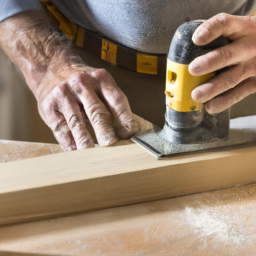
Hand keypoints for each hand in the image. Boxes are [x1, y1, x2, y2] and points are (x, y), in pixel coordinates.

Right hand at [0, 11, 151, 150]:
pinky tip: (77, 153)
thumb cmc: (83, 83)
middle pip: (97, 112)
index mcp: (100, 79)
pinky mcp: (49, 107)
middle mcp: (82, 84)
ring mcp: (63, 95)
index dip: (125, 119)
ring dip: (86, 141)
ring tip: (94, 156)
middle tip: (113, 147)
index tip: (130, 134)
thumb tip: (135, 128)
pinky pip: (61, 129)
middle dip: (106, 132)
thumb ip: (116, 106)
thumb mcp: (101, 86)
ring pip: (77, 123)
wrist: (51, 68)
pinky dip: (70, 144)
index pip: (116, 101)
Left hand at [189, 13, 255, 113]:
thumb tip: (188, 48)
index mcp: (244, 28)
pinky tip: (210, 106)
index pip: (226, 24)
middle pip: (228, 55)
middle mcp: (250, 46)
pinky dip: (223, 102)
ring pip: (231, 78)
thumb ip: (221, 34)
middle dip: (209, 63)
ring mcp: (254, 66)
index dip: (211, 30)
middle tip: (193, 69)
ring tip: (197, 95)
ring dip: (212, 87)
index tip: (196, 38)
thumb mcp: (240, 29)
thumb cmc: (247, 39)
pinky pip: (238, 93)